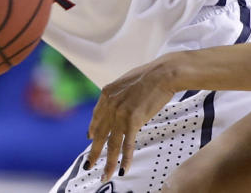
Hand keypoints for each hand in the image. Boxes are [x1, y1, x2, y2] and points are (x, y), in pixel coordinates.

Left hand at [85, 55, 179, 182]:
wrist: (163, 73)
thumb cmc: (150, 76)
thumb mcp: (126, 82)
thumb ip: (118, 95)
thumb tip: (118, 104)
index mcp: (106, 93)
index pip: (97, 116)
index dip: (93, 129)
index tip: (90, 138)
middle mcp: (110, 104)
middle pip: (101, 134)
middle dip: (94, 153)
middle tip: (88, 166)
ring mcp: (120, 113)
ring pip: (112, 144)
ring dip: (108, 163)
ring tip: (105, 176)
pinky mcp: (133, 120)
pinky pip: (127, 145)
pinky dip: (125, 159)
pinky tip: (122, 170)